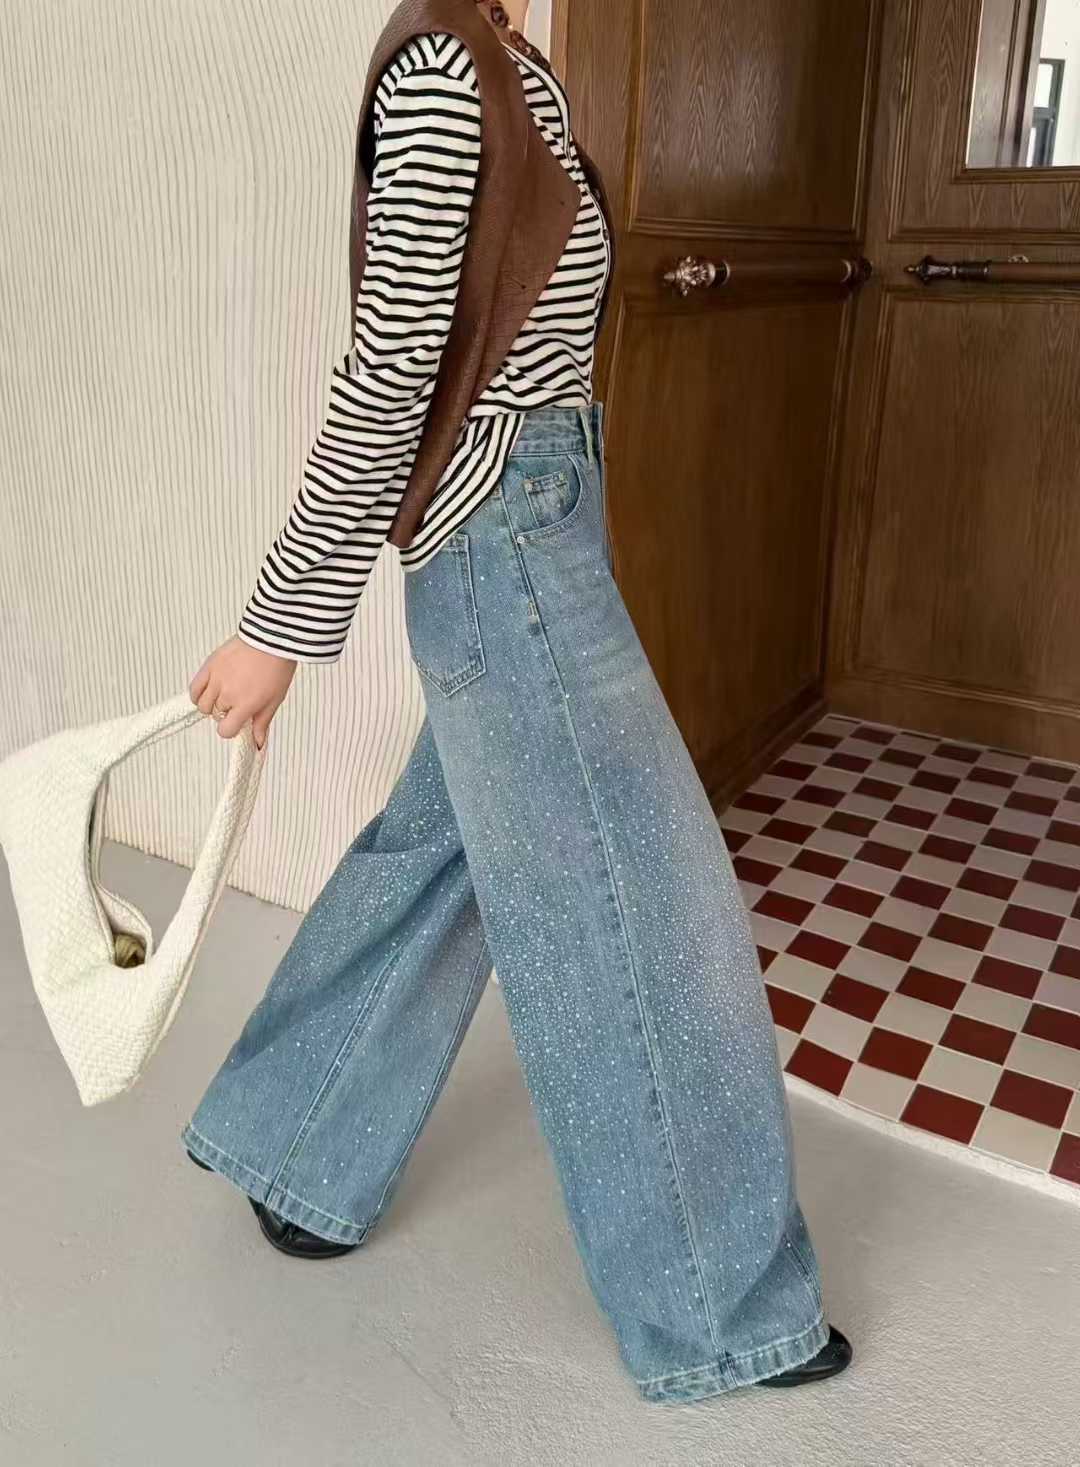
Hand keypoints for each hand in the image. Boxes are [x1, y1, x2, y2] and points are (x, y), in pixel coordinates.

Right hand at [189, 635, 297, 749]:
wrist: (271, 639)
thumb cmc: (277, 668)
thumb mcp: (274, 700)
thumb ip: (262, 722)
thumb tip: (258, 744)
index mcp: (245, 705)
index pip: (225, 730)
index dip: (230, 729)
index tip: (237, 723)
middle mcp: (228, 694)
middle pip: (215, 715)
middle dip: (225, 713)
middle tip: (237, 702)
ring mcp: (216, 679)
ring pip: (202, 704)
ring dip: (211, 704)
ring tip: (224, 695)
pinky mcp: (209, 666)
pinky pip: (194, 688)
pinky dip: (198, 694)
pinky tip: (208, 692)